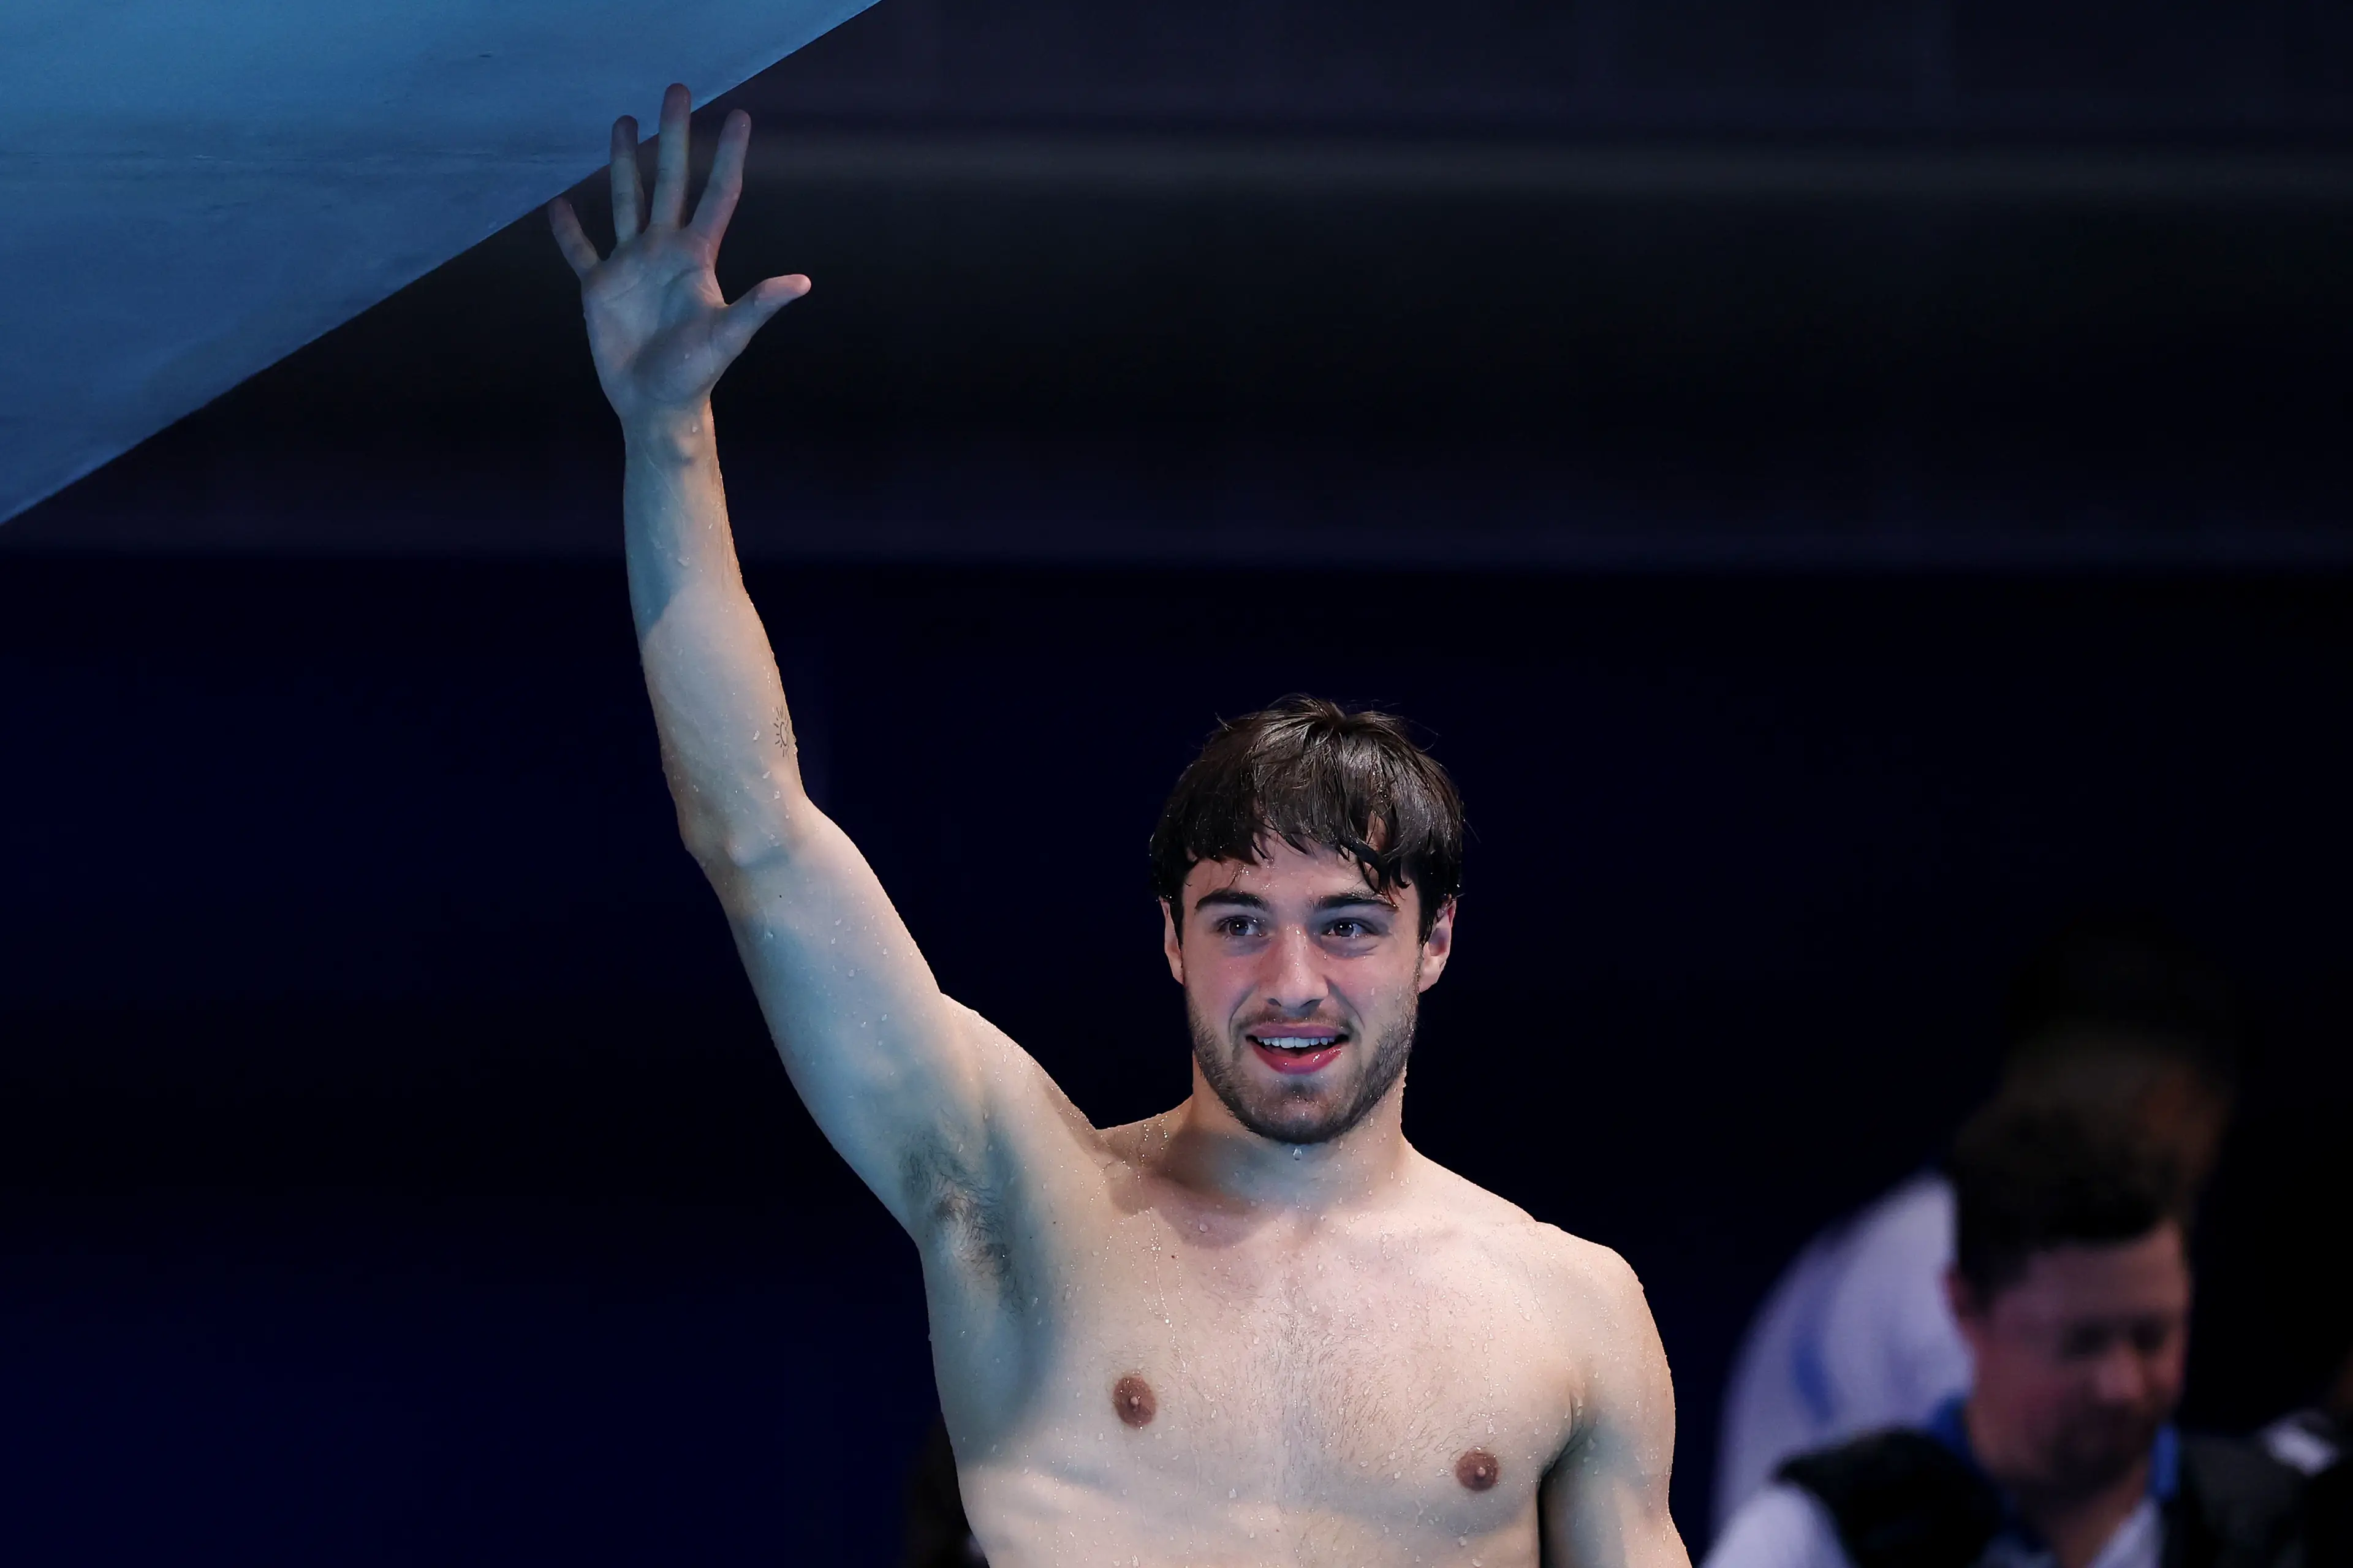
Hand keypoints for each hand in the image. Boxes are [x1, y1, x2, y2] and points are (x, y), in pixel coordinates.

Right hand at [549, 84, 808, 433]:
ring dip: (622, 164)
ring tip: (622, 122)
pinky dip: (569, 230)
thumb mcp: (729, 336)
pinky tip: (560, 205)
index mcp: (696, 257)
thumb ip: (759, 306)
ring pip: (626, 201)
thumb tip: (801, 283)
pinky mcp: (599, 287)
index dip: (729, 157)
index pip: (717, 195)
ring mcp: (631, 267)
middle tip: (677, 90)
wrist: (656, 404)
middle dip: (672, 136)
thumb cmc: (696, 374)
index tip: (741, 117)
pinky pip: (580, 251)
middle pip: (669, 180)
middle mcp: (664, 252)